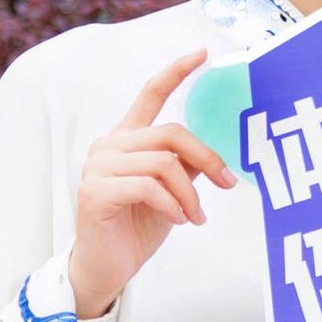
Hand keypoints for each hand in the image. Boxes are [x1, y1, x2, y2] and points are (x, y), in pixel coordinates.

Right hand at [67, 53, 234, 320]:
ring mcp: (98, 166)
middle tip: (226, 184)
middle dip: (206, 158)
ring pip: (163, 163)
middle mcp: (110, 145)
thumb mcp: (171, 191)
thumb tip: (214, 151)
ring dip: (189, 193)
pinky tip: (179, 220)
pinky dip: (172, 205)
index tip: (202, 53)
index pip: (150, 94)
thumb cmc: (136, 228)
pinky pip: (148, 187)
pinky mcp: (95, 191)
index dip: (176, 72)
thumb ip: (184, 165)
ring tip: (197, 216)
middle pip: (170, 133)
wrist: (106, 267)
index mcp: (127, 138)